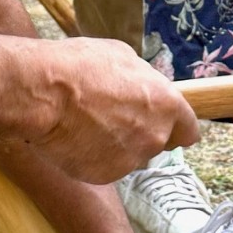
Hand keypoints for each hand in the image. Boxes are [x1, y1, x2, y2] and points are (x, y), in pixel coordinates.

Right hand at [0, 37, 199, 183]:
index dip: (176, 127)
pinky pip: (103, 167)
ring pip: (129, 156)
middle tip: (111, 116)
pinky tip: (74, 137)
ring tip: (86, 124)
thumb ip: (142, 80)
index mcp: (166, 105)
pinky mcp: (103, 176)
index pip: (189, 131)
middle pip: (157, 143)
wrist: (42, 94)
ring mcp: (129, 160)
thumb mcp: (121, 56)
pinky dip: (92, 157)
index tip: (165, 124)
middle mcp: (154, 137)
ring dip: (116, 146)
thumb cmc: (79, 67)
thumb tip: (144, 87)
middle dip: (140, 133)